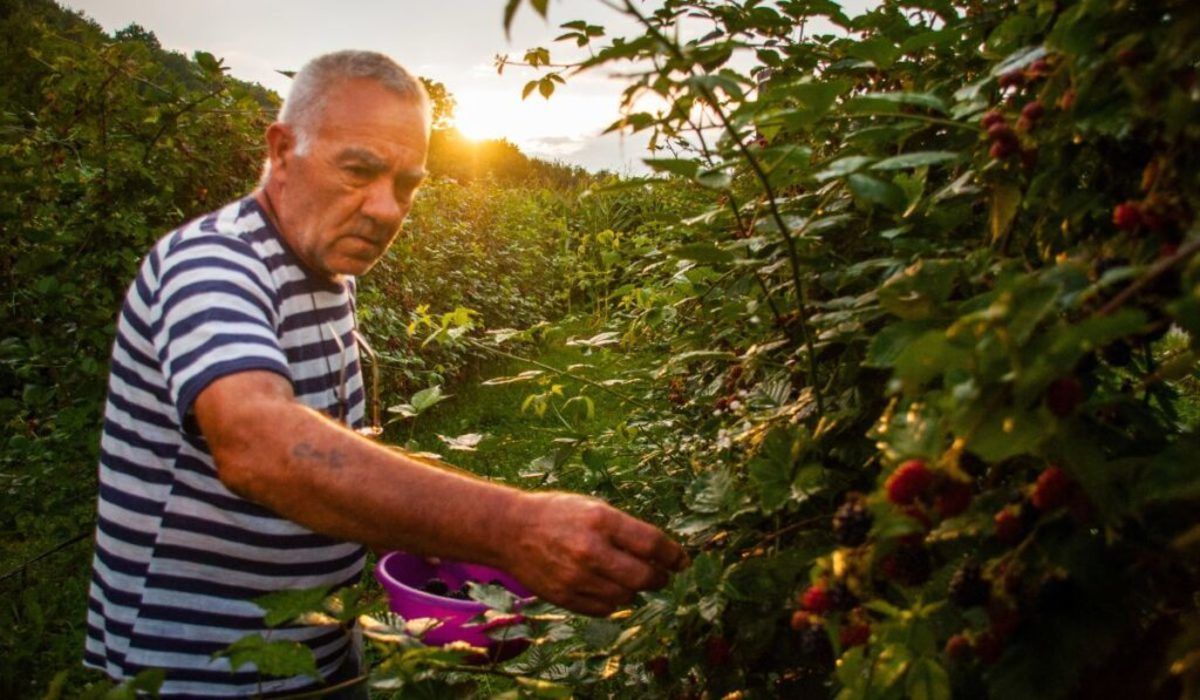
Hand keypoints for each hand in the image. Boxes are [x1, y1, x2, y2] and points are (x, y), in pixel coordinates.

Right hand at [502, 492, 688, 615]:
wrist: (510, 530)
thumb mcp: (594, 507)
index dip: (674, 555)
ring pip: (626, 595)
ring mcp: (576, 577)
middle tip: (663, 576)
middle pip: (644, 576)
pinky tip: (609, 589)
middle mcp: (590, 550)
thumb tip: (662, 554)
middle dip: (660, 578)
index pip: (652, 543)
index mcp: (601, 520)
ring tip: (631, 579)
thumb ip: (626, 530)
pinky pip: (605, 609)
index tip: (682, 561)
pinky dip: (614, 601)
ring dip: (635, 589)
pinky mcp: (565, 597)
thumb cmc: (557, 514)